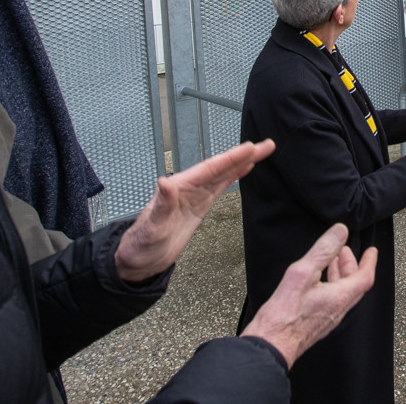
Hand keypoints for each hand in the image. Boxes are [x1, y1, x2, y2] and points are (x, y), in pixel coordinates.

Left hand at [114, 140, 275, 281]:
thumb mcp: (150, 228)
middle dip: (244, 155)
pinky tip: (244, 169)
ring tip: (262, 151)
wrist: (138, 261)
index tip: (249, 148)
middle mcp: (188, 188)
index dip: (231, 158)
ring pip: (223, 174)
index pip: (210, 169)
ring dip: (242, 162)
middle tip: (266, 145)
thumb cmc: (139, 245)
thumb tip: (165, 182)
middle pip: (221, 167)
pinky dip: (233, 175)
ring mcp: (194, 196)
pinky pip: (220, 186)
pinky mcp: (199, 206)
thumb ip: (161, 205)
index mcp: (179, 188)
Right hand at [240, 224, 376, 368]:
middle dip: (351, 265)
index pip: (364, 277)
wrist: (271, 345)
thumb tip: (340, 232)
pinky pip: (332, 300)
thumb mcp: (303, 273)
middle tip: (344, 251)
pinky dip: (330, 285)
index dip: (369, 262)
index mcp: (340, 297)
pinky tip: (317, 282)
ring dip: (340, 275)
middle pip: (354, 284)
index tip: (371, 252)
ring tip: (331, 262)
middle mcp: (338, 310)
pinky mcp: (317, 323)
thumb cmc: (284, 315)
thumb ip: (323, 251)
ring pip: (342, 293)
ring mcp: (328, 318)